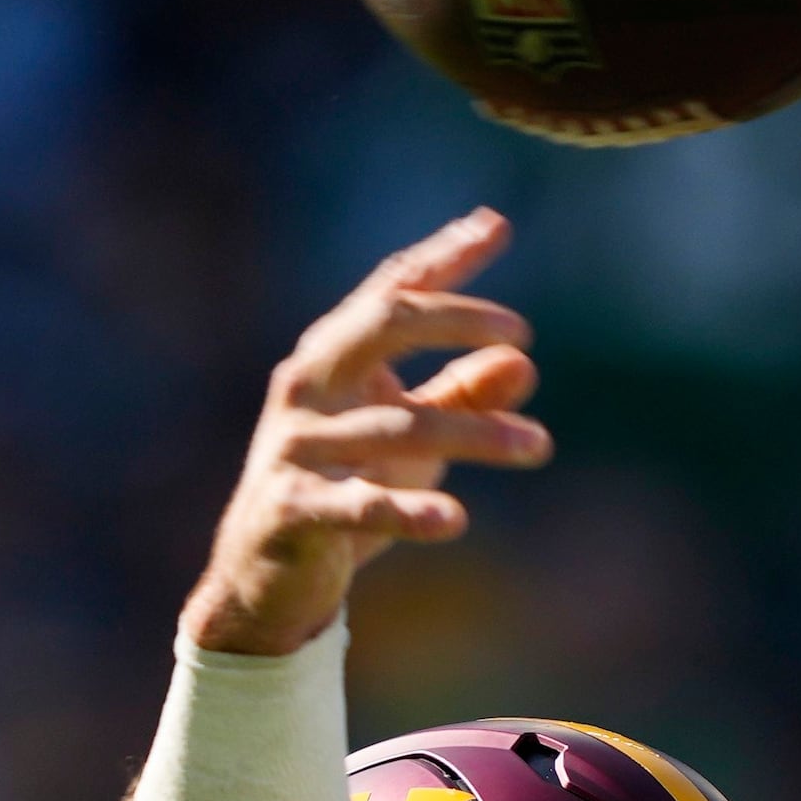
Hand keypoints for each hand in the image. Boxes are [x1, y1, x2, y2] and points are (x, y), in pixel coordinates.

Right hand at [181, 211, 551, 656]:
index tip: (496, 225)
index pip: (391, 291)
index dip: (443, 257)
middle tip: (523, 332)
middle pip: (381, 323)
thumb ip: (459, 397)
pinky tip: (456, 520)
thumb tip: (522, 362)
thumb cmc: (346, 489)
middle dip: (454, 318)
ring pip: (395, 425)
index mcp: (333, 356)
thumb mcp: (410, 439)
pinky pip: (357, 505)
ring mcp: (296, 445)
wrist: (262, 576)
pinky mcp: (292, 508)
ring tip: (538, 445)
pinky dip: (409, 512)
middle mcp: (308, 386)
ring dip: (474, 433)